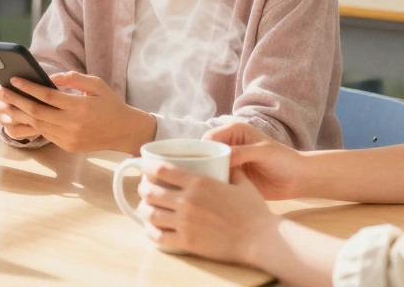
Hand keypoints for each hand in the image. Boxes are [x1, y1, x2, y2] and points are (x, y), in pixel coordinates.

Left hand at [0, 72, 155, 153]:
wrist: (124, 131)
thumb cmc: (110, 104)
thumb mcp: (97, 84)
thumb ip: (74, 79)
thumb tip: (50, 78)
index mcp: (80, 107)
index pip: (48, 96)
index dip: (28, 87)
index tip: (13, 79)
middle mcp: (73, 125)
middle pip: (37, 112)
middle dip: (15, 100)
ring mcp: (69, 138)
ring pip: (37, 125)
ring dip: (18, 114)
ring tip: (3, 103)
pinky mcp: (67, 146)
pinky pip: (45, 134)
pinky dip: (30, 124)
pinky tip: (20, 115)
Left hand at [136, 162, 278, 263]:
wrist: (260, 238)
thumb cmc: (254, 211)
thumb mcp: (242, 183)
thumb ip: (229, 170)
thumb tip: (225, 162)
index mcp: (199, 182)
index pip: (161, 169)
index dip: (147, 167)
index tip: (143, 166)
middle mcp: (187, 200)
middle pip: (150, 191)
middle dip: (143, 188)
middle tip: (145, 189)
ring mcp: (185, 222)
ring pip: (150, 213)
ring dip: (144, 209)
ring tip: (146, 208)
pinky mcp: (187, 241)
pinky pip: (158, 236)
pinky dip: (150, 231)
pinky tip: (152, 228)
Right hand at [203, 122, 305, 199]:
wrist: (298, 180)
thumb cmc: (284, 159)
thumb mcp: (262, 152)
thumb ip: (241, 153)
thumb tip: (218, 158)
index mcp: (233, 132)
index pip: (209, 138)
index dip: (201, 149)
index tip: (197, 164)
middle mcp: (228, 145)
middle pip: (205, 153)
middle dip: (200, 163)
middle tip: (198, 178)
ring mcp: (229, 163)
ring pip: (208, 167)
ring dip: (206, 176)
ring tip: (204, 188)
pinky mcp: (232, 178)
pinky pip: (217, 180)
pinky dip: (213, 185)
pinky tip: (211, 194)